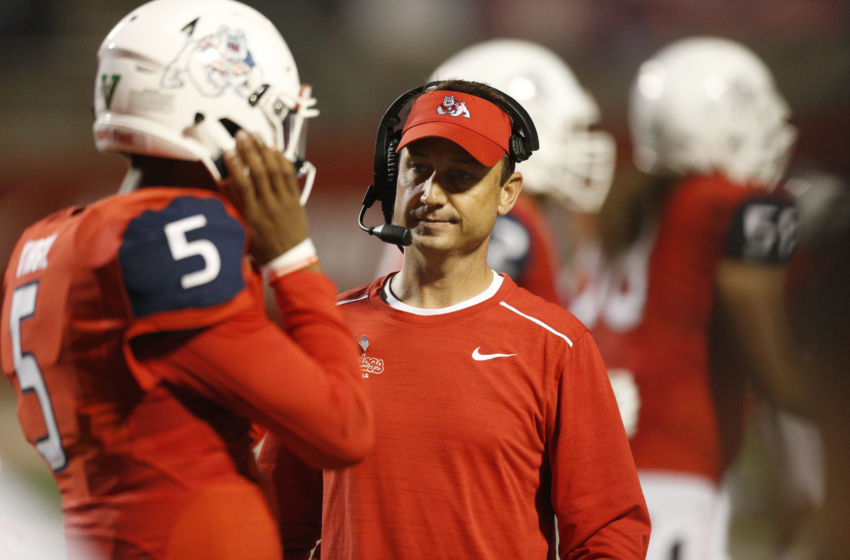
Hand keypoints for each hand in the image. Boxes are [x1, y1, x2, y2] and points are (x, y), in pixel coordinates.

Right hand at [222, 130, 309, 264]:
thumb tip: (224, 182)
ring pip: (275, 171)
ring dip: (265, 151)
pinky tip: (275, 150)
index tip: (228, 151)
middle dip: (250, 151)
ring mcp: (284, 202)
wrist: (289, 259)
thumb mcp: (243, 229)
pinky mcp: (296, 200)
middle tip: (242, 135)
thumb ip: (235, 206)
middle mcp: (269, 206)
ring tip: (257, 136)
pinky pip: (289, 176)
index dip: (235, 165)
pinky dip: (282, 161)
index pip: (243, 185)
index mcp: (253, 215)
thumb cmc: (263, 247)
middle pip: (260, 172)